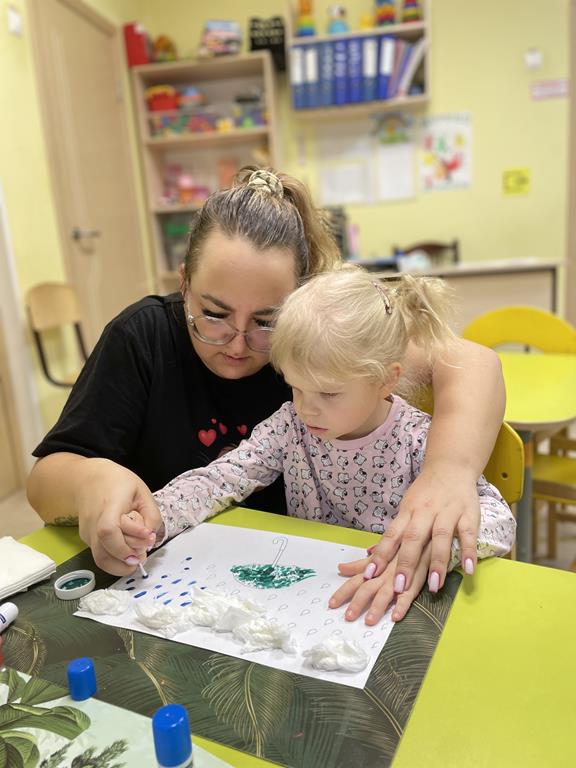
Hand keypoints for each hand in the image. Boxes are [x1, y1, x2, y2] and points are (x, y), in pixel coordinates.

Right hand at [77, 459, 160, 575]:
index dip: (126, 544)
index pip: (108, 530)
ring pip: (101, 560)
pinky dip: (115, 559)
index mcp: (109, 506)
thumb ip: (151, 514)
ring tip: (137, 557)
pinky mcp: (86, 539)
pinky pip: (100, 555)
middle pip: (104, 553)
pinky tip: (127, 550)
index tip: (146, 542)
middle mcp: (93, 522)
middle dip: (129, 558)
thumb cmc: (117, 482)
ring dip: (122, 566)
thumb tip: (151, 538)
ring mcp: (87, 533)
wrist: (87, 479)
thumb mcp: (142, 492)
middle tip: (144, 552)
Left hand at [329, 543, 430, 623]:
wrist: (432, 523)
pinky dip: (403, 604)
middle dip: (357, 601)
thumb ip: (363, 562)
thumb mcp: (384, 547)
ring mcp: (403, 571)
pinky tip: (396, 616)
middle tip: (347, 617)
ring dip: (378, 606)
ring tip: (369, 621)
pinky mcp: (421, 573)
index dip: (344, 590)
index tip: (331, 603)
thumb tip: (342, 567)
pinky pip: (412, 591)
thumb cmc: (407, 537)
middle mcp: (387, 567)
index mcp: (378, 561)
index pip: (357, 578)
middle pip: (368, 585)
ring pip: (387, 590)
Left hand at [365, 465, 479, 593]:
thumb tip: (370, 554)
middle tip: (399, 587)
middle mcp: (425, 512)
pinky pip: (468, 534)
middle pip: (414, 538)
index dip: (381, 555)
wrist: (451, 466)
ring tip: (434, 586)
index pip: (392, 535)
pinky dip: (468, 551)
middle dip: (406, 563)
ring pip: (441, 537)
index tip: (371, 576)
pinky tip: (468, 570)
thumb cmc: (425, 493)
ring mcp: (447, 512)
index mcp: (408, 512)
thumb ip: (394, 534)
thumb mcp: (406, 509)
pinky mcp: (468, 514)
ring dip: (437, 562)